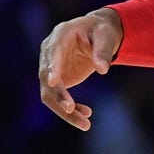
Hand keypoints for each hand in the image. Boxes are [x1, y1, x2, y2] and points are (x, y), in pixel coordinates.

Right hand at [38, 9, 122, 130]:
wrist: (98, 34)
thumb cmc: (101, 30)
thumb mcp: (106, 35)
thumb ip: (103, 50)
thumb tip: (102, 69)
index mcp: (60, 35)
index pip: (52, 52)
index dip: (52, 67)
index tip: (53, 81)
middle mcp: (50, 53)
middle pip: (47, 78)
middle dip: (59, 95)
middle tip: (70, 108)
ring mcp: (51, 68)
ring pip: (50, 94)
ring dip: (64, 110)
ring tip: (85, 123)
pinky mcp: (59, 80)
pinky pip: (59, 98)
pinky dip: (71, 109)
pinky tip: (86, 115)